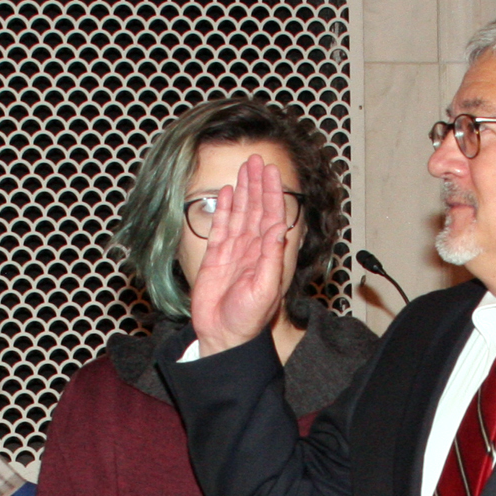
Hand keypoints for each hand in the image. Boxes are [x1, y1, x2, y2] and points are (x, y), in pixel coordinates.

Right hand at [189, 153, 289, 356]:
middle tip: (256, 160)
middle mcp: (253, 250)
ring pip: (240, 214)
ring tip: (244, 169)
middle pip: (257, 209)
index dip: (272, 193)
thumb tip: (280, 228)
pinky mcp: (215, 257)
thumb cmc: (248, 320)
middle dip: (257, 184)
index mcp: (269, 255)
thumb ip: (272, 258)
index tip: (271, 171)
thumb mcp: (265, 289)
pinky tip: (226, 193)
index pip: (272, 216)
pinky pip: (221, 228)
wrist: (224, 336)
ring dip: (243, 191)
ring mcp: (234, 252)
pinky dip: (224, 209)